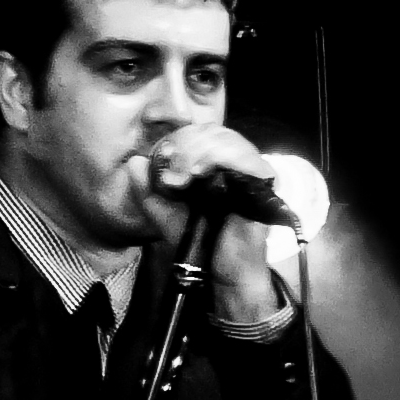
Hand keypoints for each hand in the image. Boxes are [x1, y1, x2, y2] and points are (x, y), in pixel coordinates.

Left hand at [127, 126, 277, 321]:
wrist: (221, 268)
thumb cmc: (198, 241)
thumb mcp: (164, 214)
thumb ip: (147, 190)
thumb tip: (135, 162)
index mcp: (213, 163)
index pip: (199, 132)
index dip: (179, 139)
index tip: (164, 158)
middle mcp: (234, 162)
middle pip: (213, 131)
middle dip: (187, 146)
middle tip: (173, 173)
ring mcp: (251, 170)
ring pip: (228, 140)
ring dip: (200, 152)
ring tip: (184, 176)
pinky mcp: (265, 181)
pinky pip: (247, 159)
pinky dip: (222, 159)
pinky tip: (200, 174)